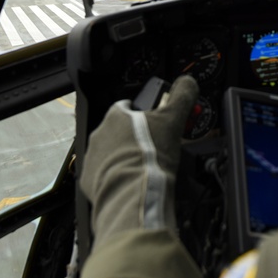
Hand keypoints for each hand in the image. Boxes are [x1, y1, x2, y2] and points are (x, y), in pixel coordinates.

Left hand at [79, 76, 198, 245]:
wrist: (133, 195)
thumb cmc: (150, 157)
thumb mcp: (173, 120)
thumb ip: (182, 96)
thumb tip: (188, 82)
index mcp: (117, 116)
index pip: (128, 106)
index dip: (145, 114)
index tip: (156, 123)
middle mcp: (100, 134)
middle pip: (119, 131)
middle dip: (135, 138)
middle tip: (155, 149)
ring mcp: (92, 158)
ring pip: (110, 153)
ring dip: (125, 157)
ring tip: (145, 168)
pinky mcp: (89, 180)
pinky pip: (103, 176)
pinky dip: (116, 178)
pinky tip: (132, 183)